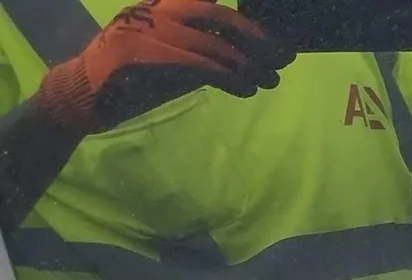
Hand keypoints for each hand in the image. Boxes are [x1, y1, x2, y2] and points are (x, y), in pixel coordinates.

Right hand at [32, 0, 292, 135]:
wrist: (85, 97)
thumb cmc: (133, 80)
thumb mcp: (172, 57)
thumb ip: (204, 51)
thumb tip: (254, 57)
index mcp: (160, 6)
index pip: (207, 3)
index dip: (242, 19)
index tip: (273, 34)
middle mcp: (152, 10)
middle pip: (214, 15)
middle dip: (253, 36)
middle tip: (284, 55)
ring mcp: (145, 30)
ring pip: (211, 43)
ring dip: (248, 64)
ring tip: (270, 80)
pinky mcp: (142, 56)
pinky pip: (197, 64)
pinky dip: (229, 78)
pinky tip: (246, 90)